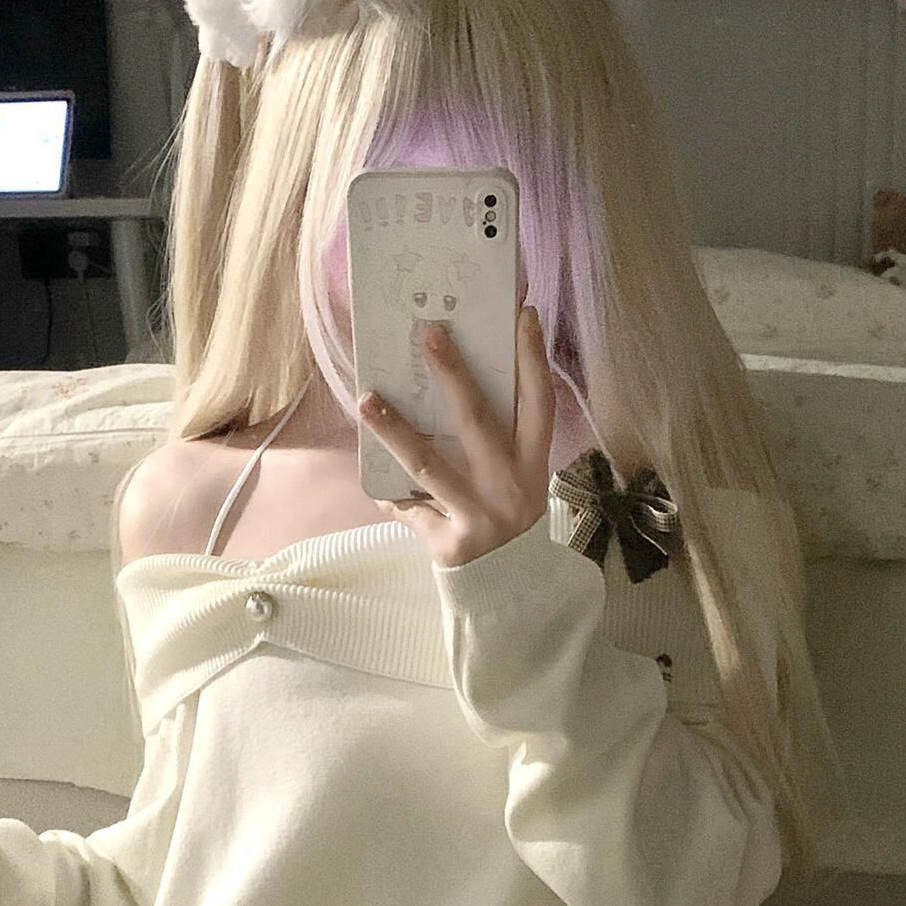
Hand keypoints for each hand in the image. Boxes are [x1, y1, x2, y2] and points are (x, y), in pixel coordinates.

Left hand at [358, 304, 554, 567]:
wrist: (512, 590)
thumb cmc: (508, 516)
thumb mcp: (521, 477)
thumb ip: (500, 438)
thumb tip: (455, 380)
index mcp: (533, 462)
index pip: (539, 403)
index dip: (534, 359)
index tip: (523, 314)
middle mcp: (510, 484)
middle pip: (478, 422)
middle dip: (454, 375)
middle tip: (429, 333)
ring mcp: (478, 514)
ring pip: (430, 465)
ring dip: (395, 429)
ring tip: (367, 400)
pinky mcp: (450, 542)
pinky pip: (410, 510)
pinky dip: (390, 495)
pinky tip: (374, 482)